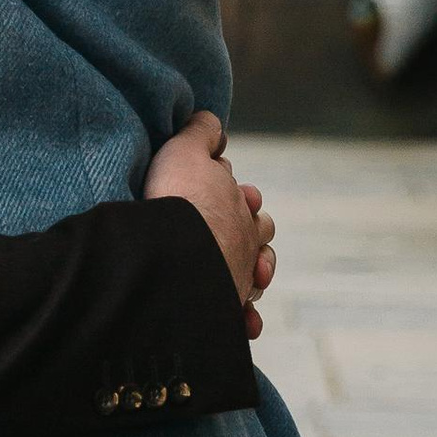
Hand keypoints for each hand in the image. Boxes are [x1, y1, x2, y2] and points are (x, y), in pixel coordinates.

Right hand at [143, 108, 274, 336]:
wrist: (177, 252)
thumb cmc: (180, 199)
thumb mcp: (185, 152)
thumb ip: (199, 134)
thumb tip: (211, 118)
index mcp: (239, 207)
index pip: (246, 199)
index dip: (233, 194)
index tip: (216, 191)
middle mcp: (247, 243)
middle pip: (259, 234)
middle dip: (247, 233)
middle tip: (223, 232)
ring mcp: (241, 278)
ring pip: (255, 275)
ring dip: (247, 273)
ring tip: (230, 271)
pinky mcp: (230, 311)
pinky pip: (243, 318)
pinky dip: (243, 318)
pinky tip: (236, 318)